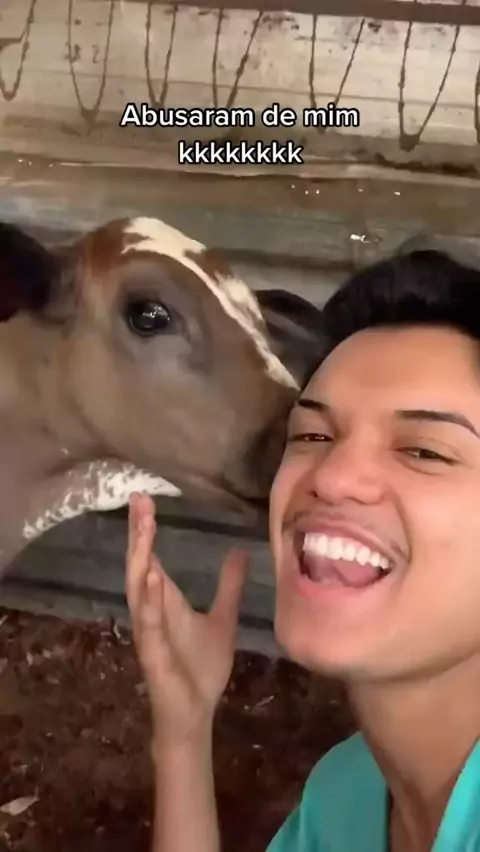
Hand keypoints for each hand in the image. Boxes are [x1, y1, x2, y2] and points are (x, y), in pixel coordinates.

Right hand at [125, 492, 249, 745]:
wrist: (196, 713)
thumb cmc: (201, 669)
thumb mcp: (222, 618)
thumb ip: (228, 587)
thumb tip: (239, 551)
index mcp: (164, 601)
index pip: (150, 557)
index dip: (145, 529)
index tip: (144, 498)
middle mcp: (150, 611)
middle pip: (139, 564)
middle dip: (138, 533)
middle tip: (139, 500)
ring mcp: (149, 631)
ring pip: (138, 588)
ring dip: (140, 557)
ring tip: (143, 527)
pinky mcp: (153, 653)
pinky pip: (149, 622)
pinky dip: (149, 599)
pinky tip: (153, 576)